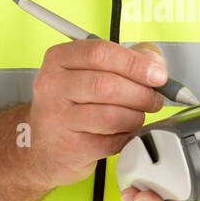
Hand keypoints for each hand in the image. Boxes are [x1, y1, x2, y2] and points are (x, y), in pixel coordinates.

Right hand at [29, 38, 167, 189]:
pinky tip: (124, 133)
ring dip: (136, 116)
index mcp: (58, 60)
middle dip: (141, 93)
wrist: (42, 147)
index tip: (157, 74)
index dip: (135, 63)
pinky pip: (111, 141)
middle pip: (106, 84)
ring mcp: (57, 119)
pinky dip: (126, 137)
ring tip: (138, 116)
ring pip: (111, 115)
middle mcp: (52, 86)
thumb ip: (125, 60)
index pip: (99, 52)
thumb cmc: (72, 106)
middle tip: (154, 99)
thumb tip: (154, 62)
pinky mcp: (69, 148)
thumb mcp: (89, 73)